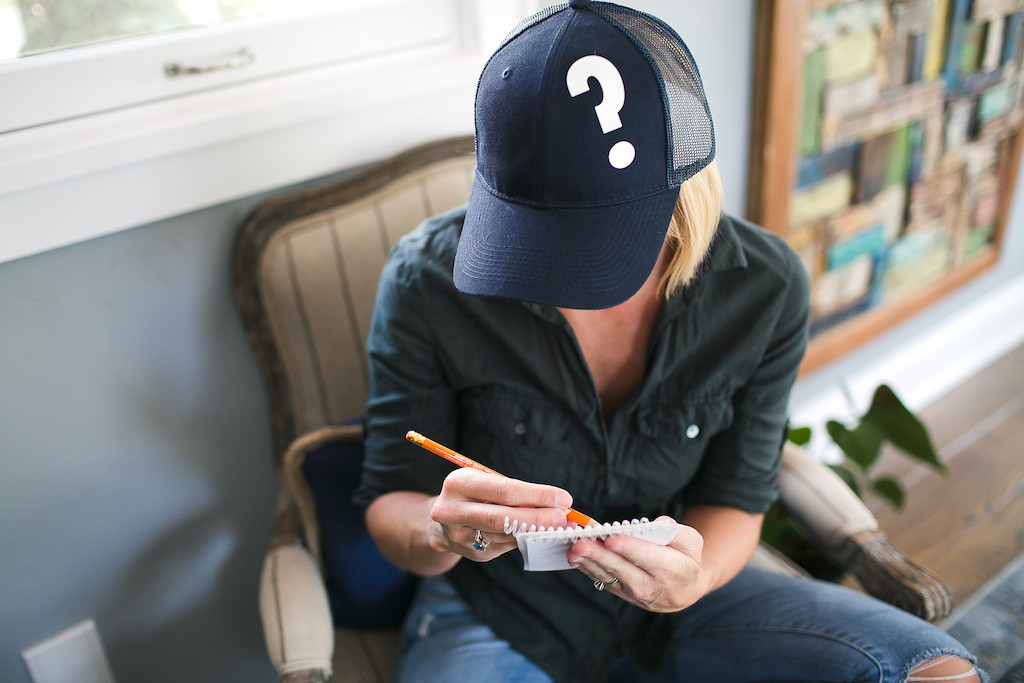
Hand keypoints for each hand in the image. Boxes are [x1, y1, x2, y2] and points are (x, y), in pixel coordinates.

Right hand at [429, 468, 571, 561]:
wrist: (442, 523)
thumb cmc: (473, 494)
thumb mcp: (483, 482)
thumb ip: (511, 491)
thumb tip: (554, 502)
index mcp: (458, 484)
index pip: (504, 490)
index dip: (536, 495)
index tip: (562, 498)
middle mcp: (453, 511)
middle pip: (502, 517)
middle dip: (538, 518)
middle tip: (563, 517)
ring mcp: (461, 536)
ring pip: (507, 535)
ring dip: (537, 530)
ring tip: (560, 526)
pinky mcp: (473, 553)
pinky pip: (507, 546)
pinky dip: (526, 539)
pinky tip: (540, 534)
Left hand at [566, 515, 710, 612]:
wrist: (683, 590)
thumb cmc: (686, 559)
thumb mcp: (692, 542)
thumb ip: (677, 531)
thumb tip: (659, 523)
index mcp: (670, 569)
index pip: (646, 557)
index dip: (627, 547)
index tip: (611, 538)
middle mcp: (650, 585)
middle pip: (621, 568)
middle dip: (599, 555)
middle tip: (581, 543)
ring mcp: (633, 592)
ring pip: (607, 576)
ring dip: (587, 562)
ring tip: (572, 549)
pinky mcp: (621, 593)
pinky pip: (602, 580)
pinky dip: (587, 568)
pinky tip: (575, 557)